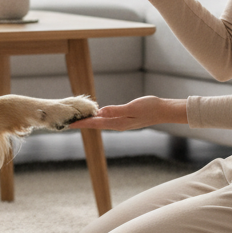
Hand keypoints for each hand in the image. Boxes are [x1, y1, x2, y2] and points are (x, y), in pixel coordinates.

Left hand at [70, 96, 186, 130]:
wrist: (163, 111)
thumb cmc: (149, 107)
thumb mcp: (132, 107)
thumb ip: (116, 110)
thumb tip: (100, 112)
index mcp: (118, 123)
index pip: (95, 123)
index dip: (82, 123)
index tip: (70, 124)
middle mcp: (118, 125)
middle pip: (96, 124)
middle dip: (82, 123)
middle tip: (68, 123)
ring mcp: (121, 123)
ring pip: (101, 123)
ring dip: (89, 121)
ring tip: (78, 120)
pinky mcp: (124, 119)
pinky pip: (107, 120)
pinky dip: (98, 118)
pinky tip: (95, 116)